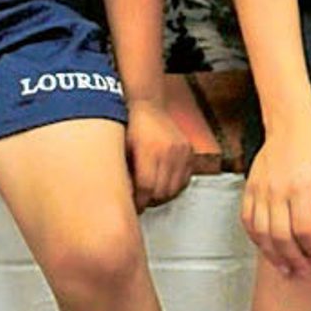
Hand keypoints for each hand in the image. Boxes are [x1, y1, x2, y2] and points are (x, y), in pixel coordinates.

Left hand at [125, 95, 193, 209]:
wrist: (147, 104)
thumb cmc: (131, 127)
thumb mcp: (122, 148)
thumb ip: (123, 173)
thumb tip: (122, 199)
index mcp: (150, 149)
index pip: (147, 188)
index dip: (139, 202)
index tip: (134, 206)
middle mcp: (168, 150)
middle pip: (161, 191)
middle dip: (150, 200)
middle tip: (141, 199)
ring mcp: (181, 150)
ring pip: (174, 188)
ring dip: (162, 195)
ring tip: (151, 192)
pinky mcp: (189, 150)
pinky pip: (185, 179)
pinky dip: (175, 185)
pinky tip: (164, 182)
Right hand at [241, 118, 310, 275]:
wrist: (290, 124)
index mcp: (301, 185)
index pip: (304, 228)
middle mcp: (277, 188)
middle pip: (281, 235)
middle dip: (292, 258)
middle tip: (302, 270)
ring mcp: (261, 188)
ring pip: (261, 232)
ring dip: (272, 254)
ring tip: (284, 267)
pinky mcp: (250, 187)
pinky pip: (247, 219)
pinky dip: (255, 237)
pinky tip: (265, 247)